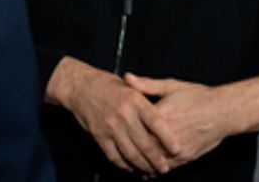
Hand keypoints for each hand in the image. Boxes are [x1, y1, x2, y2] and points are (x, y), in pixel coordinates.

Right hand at [46, 58, 179, 175]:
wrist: (80, 87)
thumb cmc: (109, 85)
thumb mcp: (131, 86)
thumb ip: (148, 99)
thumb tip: (166, 113)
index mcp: (135, 99)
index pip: (155, 122)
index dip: (167, 138)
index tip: (177, 149)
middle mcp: (124, 114)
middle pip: (144, 142)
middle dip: (156, 159)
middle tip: (165, 168)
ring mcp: (110, 126)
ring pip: (130, 153)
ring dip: (142, 165)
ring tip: (151, 172)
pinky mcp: (99, 136)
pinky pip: (113, 156)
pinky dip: (123, 165)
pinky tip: (131, 168)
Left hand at [124, 73, 235, 168]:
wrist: (224, 111)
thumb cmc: (199, 97)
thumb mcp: (172, 86)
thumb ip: (147, 85)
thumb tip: (127, 78)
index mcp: (161, 115)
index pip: (135, 127)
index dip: (123, 131)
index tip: (114, 129)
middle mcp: (167, 134)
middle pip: (141, 148)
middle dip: (130, 150)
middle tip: (119, 149)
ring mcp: (177, 148)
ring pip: (152, 161)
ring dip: (142, 163)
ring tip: (131, 162)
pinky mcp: (186, 157)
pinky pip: (166, 168)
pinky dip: (155, 170)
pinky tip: (148, 169)